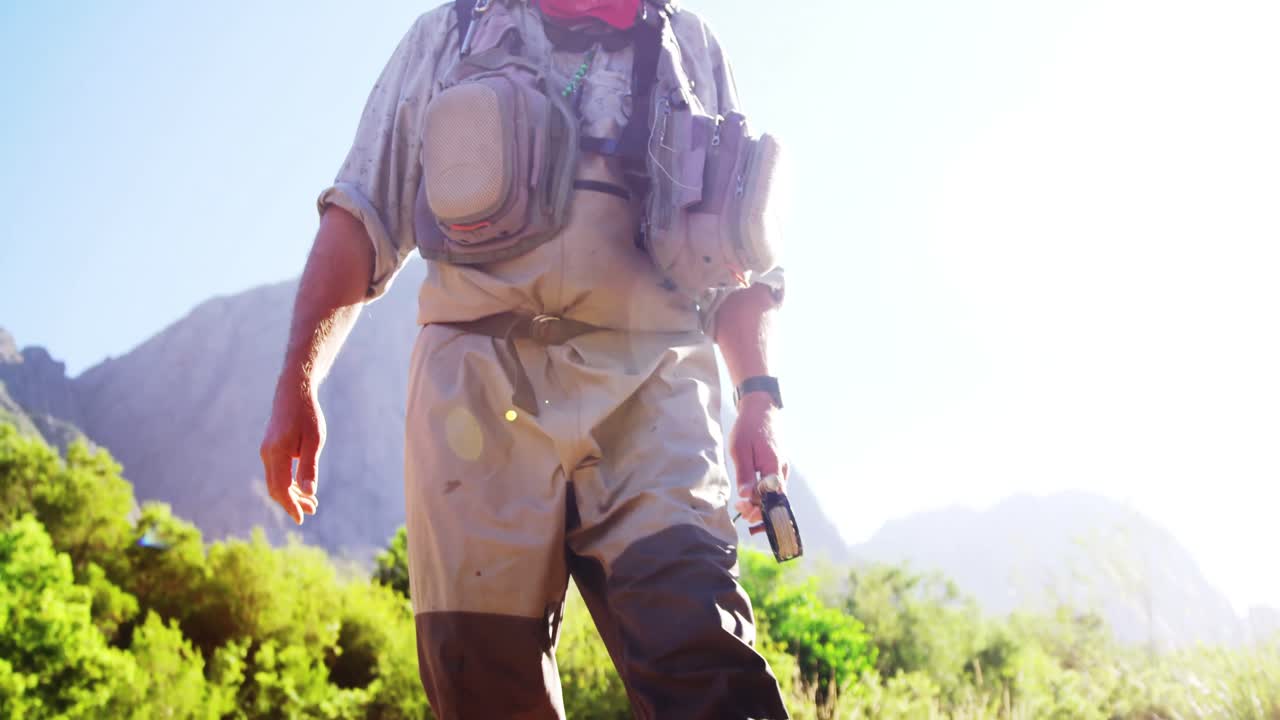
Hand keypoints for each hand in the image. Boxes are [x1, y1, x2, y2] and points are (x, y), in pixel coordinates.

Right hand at [259, 374, 322, 524]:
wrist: (294, 392)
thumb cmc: (307, 415)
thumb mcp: (314, 441)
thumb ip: (309, 467)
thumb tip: (309, 493)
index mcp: (276, 453)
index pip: (281, 488)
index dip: (291, 505)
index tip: (302, 518)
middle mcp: (267, 454)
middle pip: (276, 488)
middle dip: (292, 503)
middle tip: (312, 511)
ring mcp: (266, 451)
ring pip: (275, 481)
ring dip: (291, 494)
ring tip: (311, 504)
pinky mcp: (270, 449)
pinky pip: (276, 472)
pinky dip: (288, 483)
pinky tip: (302, 488)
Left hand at [729, 392, 787, 527]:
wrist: (761, 410)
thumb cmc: (748, 428)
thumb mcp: (740, 450)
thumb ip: (744, 474)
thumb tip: (746, 497)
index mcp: (774, 467)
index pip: (772, 498)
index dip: (760, 510)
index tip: (743, 510)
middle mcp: (782, 470)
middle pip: (776, 500)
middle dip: (759, 510)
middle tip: (740, 510)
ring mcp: (781, 468)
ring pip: (775, 494)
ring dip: (760, 503)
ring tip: (742, 505)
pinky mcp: (778, 467)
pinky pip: (773, 487)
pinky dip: (763, 494)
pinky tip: (750, 496)